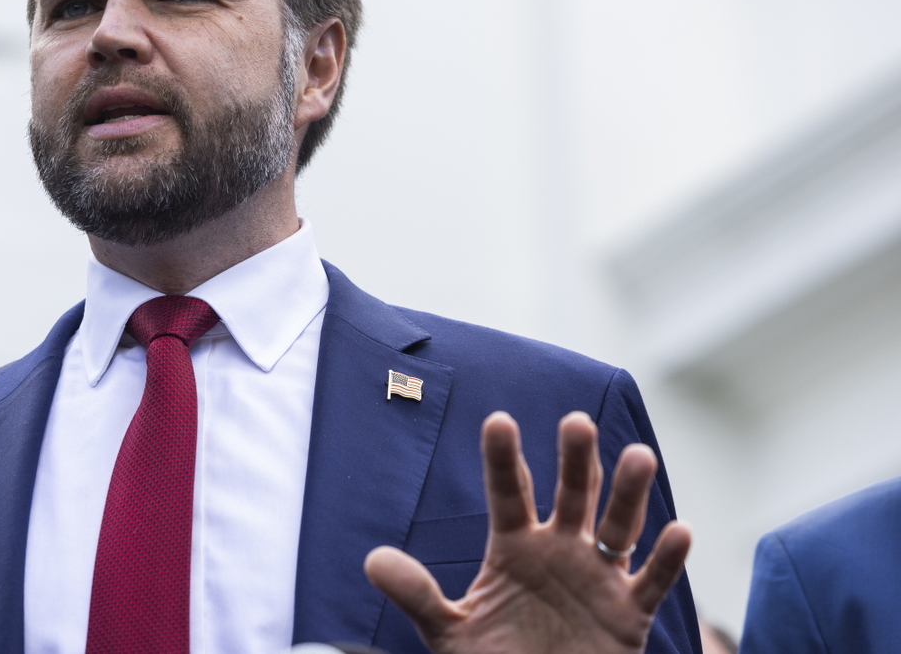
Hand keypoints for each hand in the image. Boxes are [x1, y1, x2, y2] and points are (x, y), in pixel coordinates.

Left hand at [365, 412, 690, 653]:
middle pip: (571, 496)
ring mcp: (597, 577)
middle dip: (575, 461)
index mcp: (513, 546)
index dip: (504, 459)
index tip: (498, 420)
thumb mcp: (448, 631)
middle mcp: (559, 550)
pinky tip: (680, 531)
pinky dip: (666, 559)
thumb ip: (417, 595)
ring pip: (619, 527)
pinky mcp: (629, 613)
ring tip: (640, 456)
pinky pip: (651, 582)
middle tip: (575, 423)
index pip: (509, 493)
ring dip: (631, 494)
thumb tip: (372, 561)